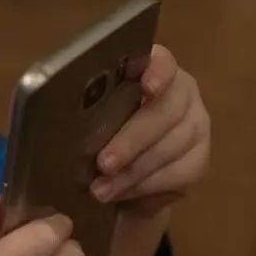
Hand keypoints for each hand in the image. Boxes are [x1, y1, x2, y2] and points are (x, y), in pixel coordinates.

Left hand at [90, 44, 210, 215]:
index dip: (157, 72)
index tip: (146, 86)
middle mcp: (181, 93)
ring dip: (134, 171)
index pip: (162, 61)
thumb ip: (82, 109)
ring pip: (172, 147)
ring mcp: (196, 125)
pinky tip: (122, 194)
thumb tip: (55, 116)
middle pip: (166, 111)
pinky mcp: (199, 160)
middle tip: (104, 163)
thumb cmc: (94, 130)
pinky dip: (146, 186)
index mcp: (151, 69)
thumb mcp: (85, 116)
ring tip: (101, 189)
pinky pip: (179, 174)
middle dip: (133, 139)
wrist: (117, 169)